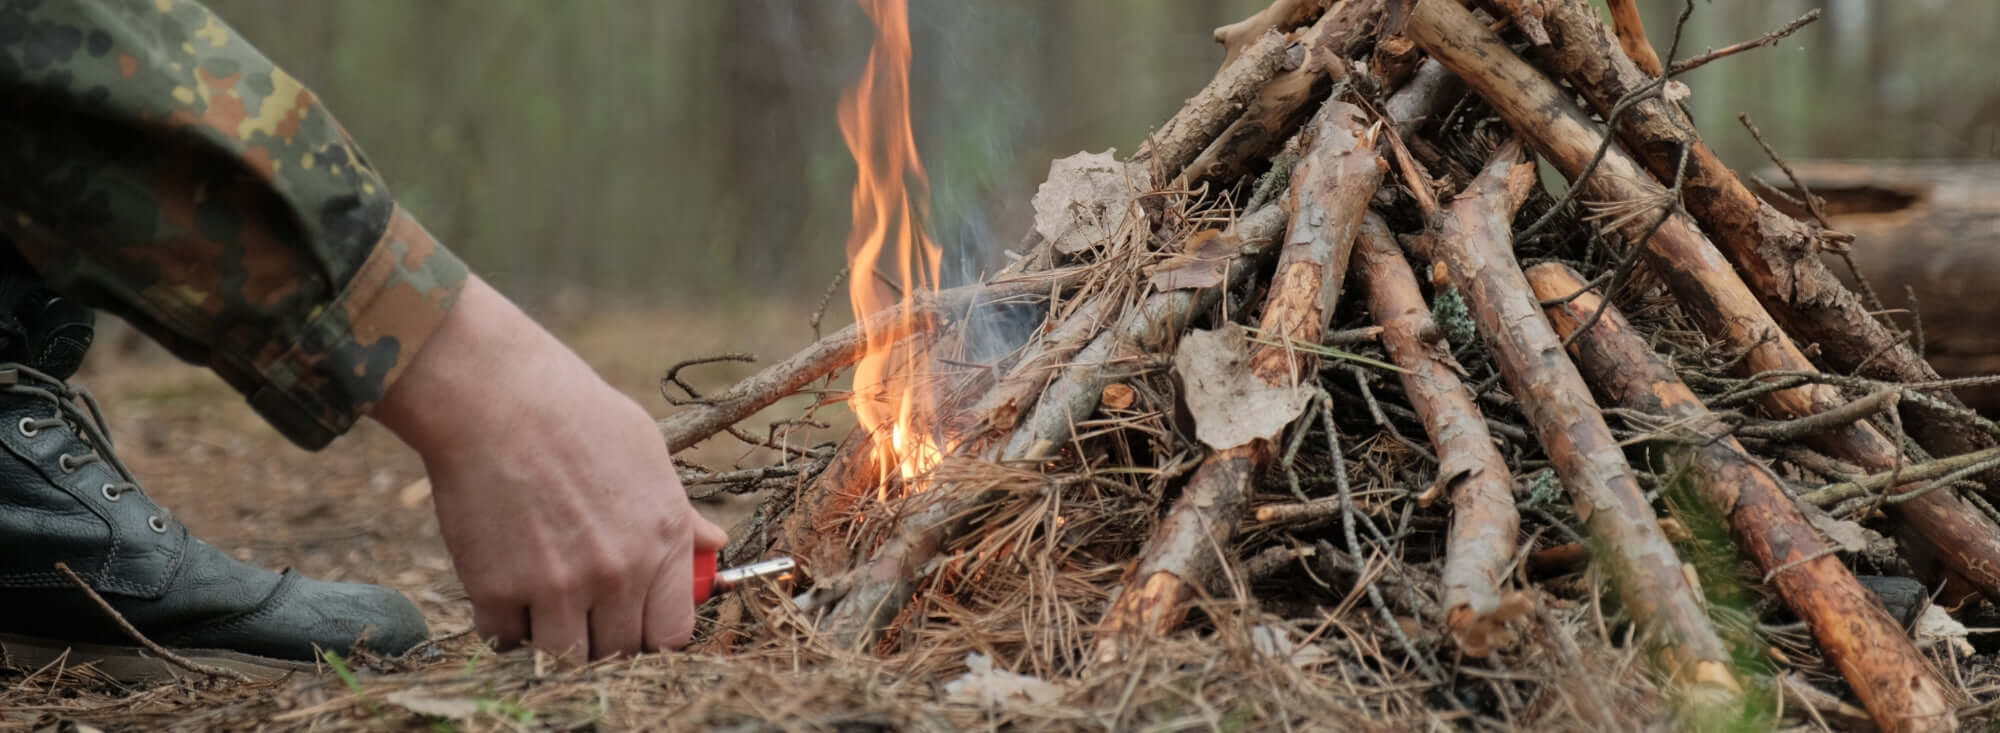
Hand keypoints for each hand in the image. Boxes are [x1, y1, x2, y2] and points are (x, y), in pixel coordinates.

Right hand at [373, 276, 726, 660]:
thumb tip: (716, 543)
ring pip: (565, 658)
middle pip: (619, 652)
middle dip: (603, 640)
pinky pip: (505, 639)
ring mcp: (559, 586)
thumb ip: (681, 515)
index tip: (632, 623)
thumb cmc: (576, 415)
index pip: (673, 635)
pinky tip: (503, 591)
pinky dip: (504, 625)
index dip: (651, 636)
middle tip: (581, 611)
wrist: (496, 397)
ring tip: (542, 604)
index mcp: (662, 541)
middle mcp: (618, 573)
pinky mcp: (499, 590)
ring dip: (553, 638)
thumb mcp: (648, 455)